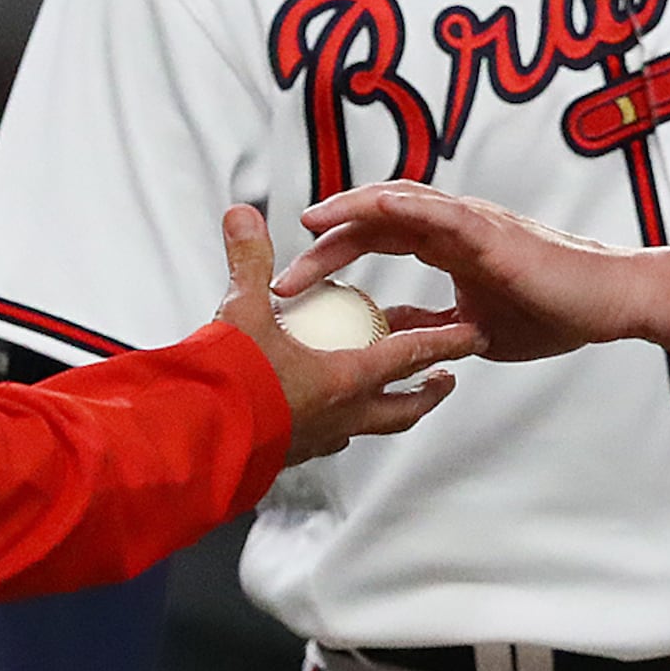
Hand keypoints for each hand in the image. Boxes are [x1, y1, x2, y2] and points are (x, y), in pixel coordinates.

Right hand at [217, 207, 477, 461]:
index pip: (410, 354)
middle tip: (449, 376)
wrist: (196, 441)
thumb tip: (245, 216)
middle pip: (406, 404)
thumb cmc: (229, 384)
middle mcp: (344, 414)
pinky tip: (336, 419)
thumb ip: (250, 260)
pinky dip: (346, 425)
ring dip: (394, 409)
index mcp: (345, 377)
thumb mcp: (242, 312)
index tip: (472, 337)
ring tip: (400, 399)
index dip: (445, 342)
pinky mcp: (296, 454)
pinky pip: (335, 440)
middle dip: (431, 388)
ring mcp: (322, 439)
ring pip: (375, 427)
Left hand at [276, 184, 645, 362]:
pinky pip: (438, 210)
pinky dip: (401, 205)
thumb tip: (388, 331)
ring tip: (310, 222)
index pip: (375, 240)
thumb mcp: (472, 327)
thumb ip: (430, 322)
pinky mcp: (491, 230)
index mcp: (447, 245)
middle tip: (283, 273)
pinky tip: (370, 207)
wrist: (608, 303)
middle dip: (325, 242)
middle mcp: (452, 225)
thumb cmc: (553, 310)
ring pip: (398, 202)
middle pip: (373, 221)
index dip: (332, 254)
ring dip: (350, 211)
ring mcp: (470, 221)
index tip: (294, 283)